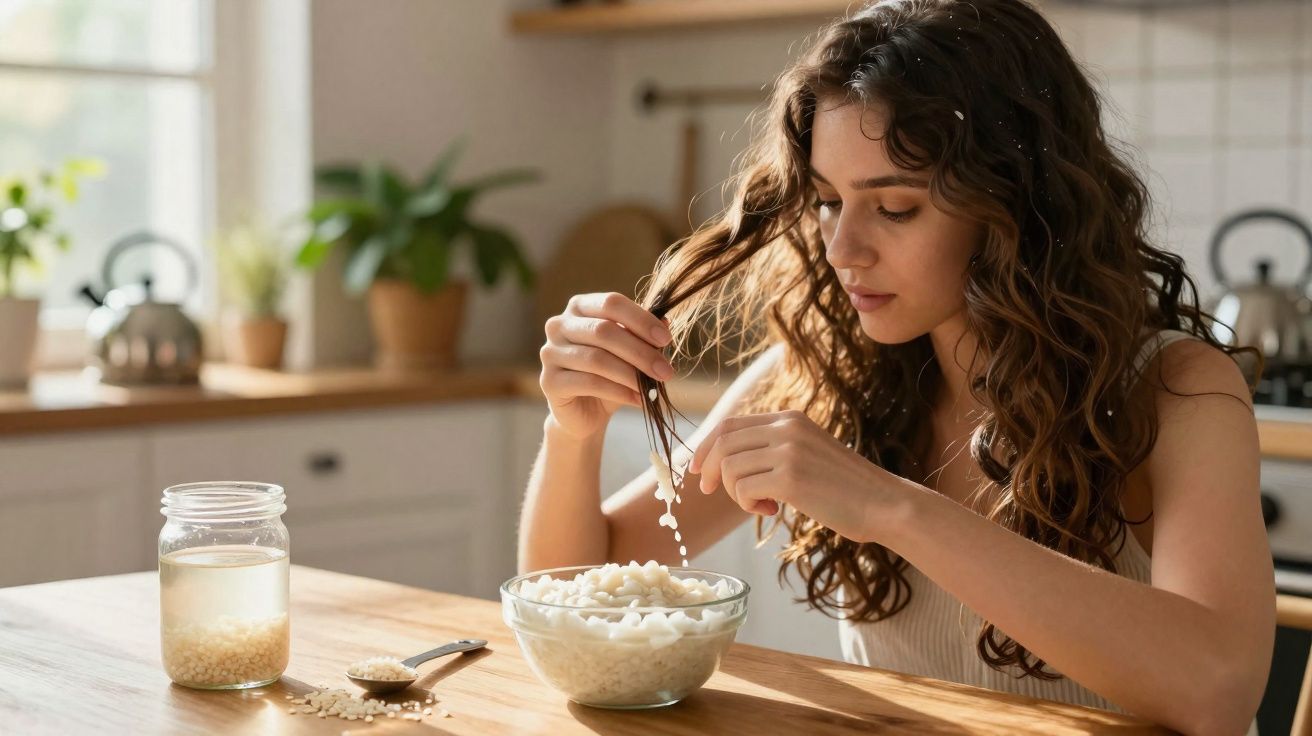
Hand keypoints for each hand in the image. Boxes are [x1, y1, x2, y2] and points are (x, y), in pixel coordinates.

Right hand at [539, 292, 674, 439]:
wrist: (586, 412)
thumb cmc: (611, 374)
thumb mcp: (630, 352)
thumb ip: (643, 334)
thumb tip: (665, 321)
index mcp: (579, 307)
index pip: (611, 303)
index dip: (640, 319)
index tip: (666, 339)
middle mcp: (559, 325)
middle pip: (604, 331)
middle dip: (640, 352)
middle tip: (666, 371)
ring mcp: (549, 352)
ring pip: (597, 359)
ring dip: (631, 375)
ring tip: (653, 388)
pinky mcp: (549, 381)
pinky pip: (589, 383)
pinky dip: (619, 392)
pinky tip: (638, 399)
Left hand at [688, 409, 907, 541]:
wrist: (884, 503)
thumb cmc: (845, 488)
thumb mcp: (807, 453)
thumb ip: (774, 449)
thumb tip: (726, 461)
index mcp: (789, 418)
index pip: (730, 424)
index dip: (706, 447)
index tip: (697, 470)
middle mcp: (787, 428)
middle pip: (722, 443)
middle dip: (709, 470)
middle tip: (710, 491)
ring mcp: (789, 451)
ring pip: (730, 468)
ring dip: (735, 493)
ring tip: (760, 504)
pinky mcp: (790, 478)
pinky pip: (744, 489)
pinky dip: (748, 505)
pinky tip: (771, 510)